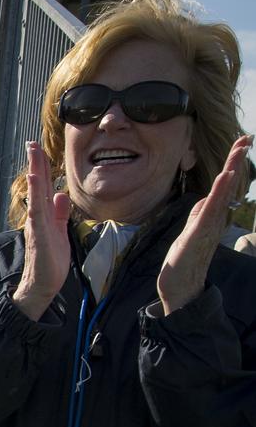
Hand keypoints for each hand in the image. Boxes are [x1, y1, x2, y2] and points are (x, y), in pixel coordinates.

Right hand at [14, 140, 71, 320]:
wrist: (42, 286)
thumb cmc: (49, 263)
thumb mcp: (59, 232)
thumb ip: (60, 213)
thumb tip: (61, 194)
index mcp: (43, 217)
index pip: (42, 188)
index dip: (41, 168)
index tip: (38, 149)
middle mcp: (37, 218)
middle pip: (36, 187)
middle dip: (35, 164)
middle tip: (31, 143)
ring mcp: (36, 226)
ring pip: (35, 195)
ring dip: (34, 174)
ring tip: (33, 155)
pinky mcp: (39, 236)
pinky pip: (37, 213)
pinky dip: (35, 197)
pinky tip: (36, 183)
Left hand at [157, 135, 253, 314]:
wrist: (180, 289)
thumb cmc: (185, 261)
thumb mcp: (190, 232)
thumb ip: (199, 215)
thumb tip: (206, 198)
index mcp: (211, 217)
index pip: (222, 186)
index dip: (231, 164)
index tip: (241, 143)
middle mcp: (214, 220)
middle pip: (227, 186)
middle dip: (236, 161)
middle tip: (246, 138)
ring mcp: (207, 228)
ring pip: (221, 195)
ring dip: (230, 172)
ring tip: (238, 152)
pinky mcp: (197, 236)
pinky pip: (208, 212)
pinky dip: (217, 195)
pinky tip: (223, 179)